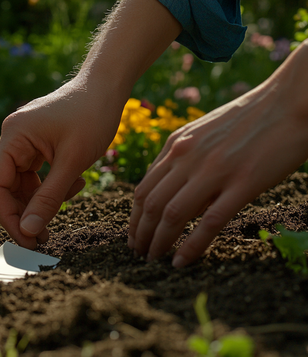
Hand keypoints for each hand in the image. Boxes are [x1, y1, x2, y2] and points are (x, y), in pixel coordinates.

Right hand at [0, 80, 125, 248]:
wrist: (108, 86)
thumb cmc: (92, 116)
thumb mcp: (72, 163)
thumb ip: (49, 198)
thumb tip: (28, 231)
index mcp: (14, 137)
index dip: (8, 217)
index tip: (27, 240)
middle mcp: (13, 138)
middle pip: (7, 186)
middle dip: (25, 212)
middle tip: (44, 238)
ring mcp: (24, 140)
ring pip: (23, 183)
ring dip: (41, 201)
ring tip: (65, 208)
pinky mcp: (37, 143)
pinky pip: (36, 173)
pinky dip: (51, 185)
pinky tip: (75, 184)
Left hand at [128, 43, 307, 266]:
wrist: (290, 101)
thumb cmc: (249, 117)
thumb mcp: (203, 132)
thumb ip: (182, 158)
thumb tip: (168, 189)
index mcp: (176, 145)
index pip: (143, 188)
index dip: (134, 217)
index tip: (133, 235)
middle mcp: (187, 157)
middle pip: (150, 204)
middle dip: (140, 233)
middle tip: (137, 253)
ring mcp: (214, 170)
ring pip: (171, 214)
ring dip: (157, 242)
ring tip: (152, 259)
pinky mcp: (243, 183)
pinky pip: (209, 222)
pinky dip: (191, 246)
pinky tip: (181, 261)